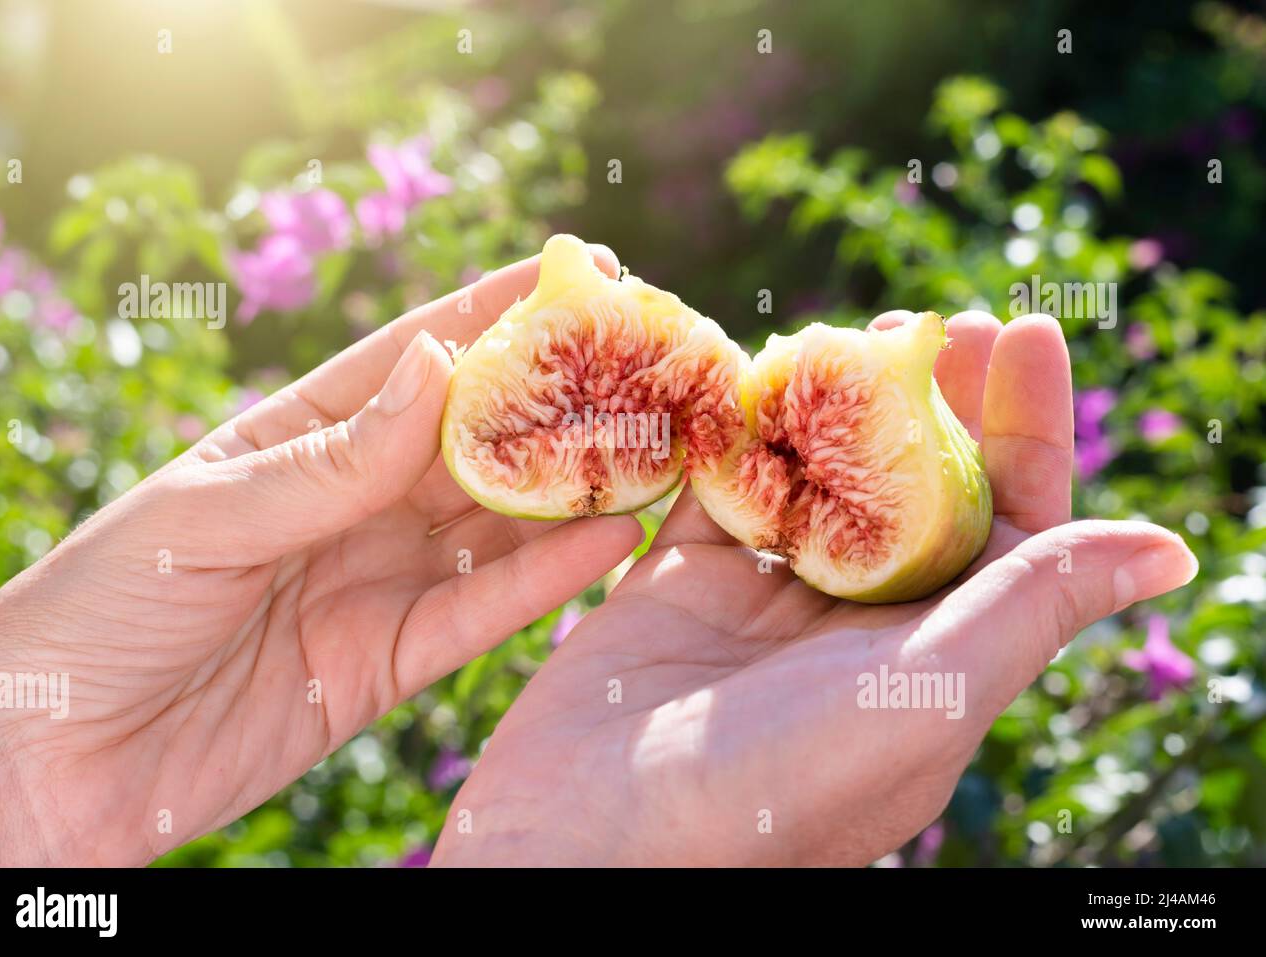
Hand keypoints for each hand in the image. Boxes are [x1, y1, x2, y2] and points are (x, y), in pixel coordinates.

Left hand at [0, 246, 642, 865]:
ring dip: (574, 485)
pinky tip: (612, 536)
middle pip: (475, 438)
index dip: (496, 313)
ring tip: (654, 444)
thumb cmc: (94, 617)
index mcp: (296, 440)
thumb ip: (330, 461)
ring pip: (498, 522)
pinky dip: (550, 578)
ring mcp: (378, 580)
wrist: (54, 766)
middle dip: (559, 397)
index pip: (411, 362)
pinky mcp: (392, 661)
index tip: (579, 271)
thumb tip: (438, 365)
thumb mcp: (202, 518)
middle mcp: (352, 502)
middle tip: (646, 359)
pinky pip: (485, 614)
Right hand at [432, 311, 1197, 866]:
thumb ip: (1032, 606)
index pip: (1010, 524)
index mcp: (935, 658)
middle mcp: (856, 629)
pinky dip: (733, 432)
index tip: (1026, 333)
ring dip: (837, 404)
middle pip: (914, 488)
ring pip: (816, 479)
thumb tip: (1169, 550)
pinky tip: (749, 373)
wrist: (592, 840)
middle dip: (933, 399)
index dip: (1027, 426)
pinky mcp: (678, 588)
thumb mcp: (929, 692)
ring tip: (849, 332)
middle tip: (930, 317)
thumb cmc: (774, 787)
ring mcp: (764, 607)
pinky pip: (718, 489)